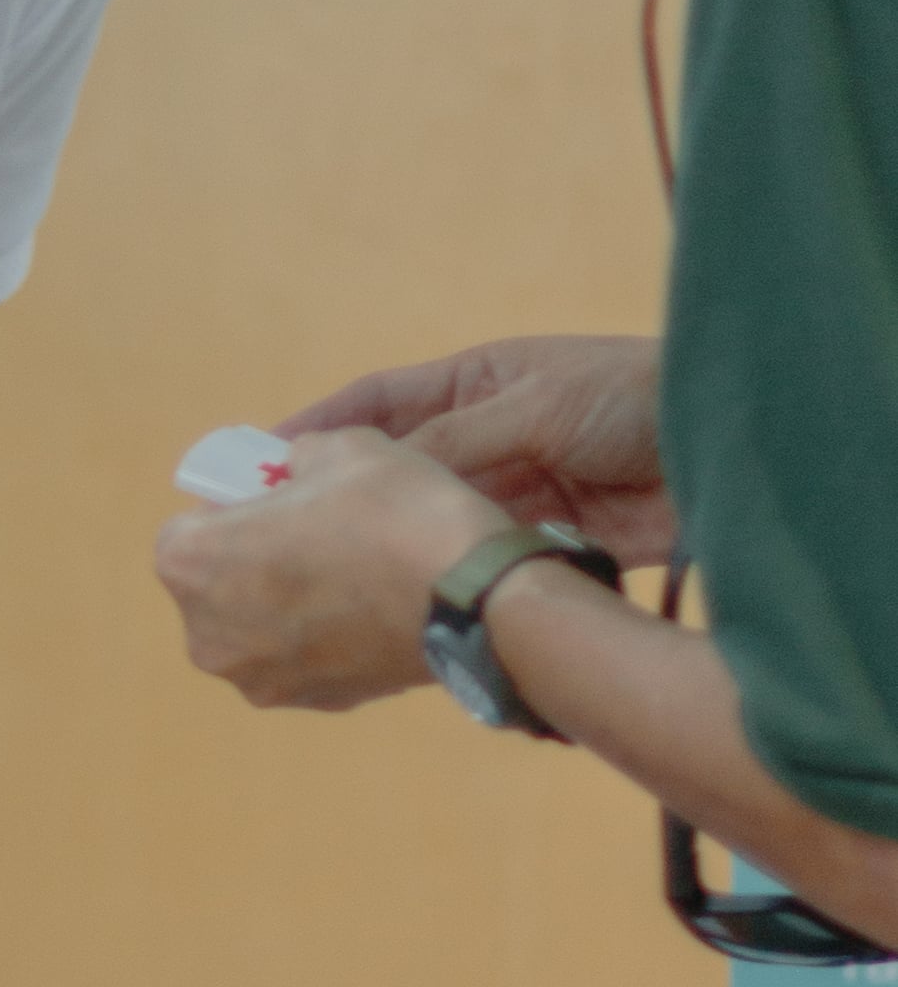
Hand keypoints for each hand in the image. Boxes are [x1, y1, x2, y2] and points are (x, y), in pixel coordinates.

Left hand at [155, 426, 510, 711]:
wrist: (475, 597)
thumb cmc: (391, 509)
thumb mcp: (340, 447)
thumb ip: (299, 457)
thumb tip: (295, 472)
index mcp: (190, 563)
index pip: (191, 528)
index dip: (236, 510)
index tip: (282, 501)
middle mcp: (206, 635)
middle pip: (218, 585)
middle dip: (256, 561)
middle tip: (318, 535)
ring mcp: (258, 680)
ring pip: (261, 627)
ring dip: (290, 603)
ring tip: (355, 574)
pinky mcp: (313, 705)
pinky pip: (305, 658)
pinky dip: (327, 638)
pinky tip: (375, 612)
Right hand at [282, 335, 667, 566]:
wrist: (734, 446)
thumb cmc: (637, 395)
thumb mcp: (535, 404)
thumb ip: (455, 441)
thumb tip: (372, 477)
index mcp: (473, 384)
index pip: (377, 405)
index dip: (316, 429)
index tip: (253, 461)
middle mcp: (483, 441)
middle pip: (394, 472)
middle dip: (338, 499)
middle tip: (276, 535)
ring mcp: (511, 495)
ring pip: (428, 525)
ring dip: (388, 547)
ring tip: (325, 577)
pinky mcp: (541, 545)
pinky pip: (475, 564)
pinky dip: (443, 580)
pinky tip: (403, 602)